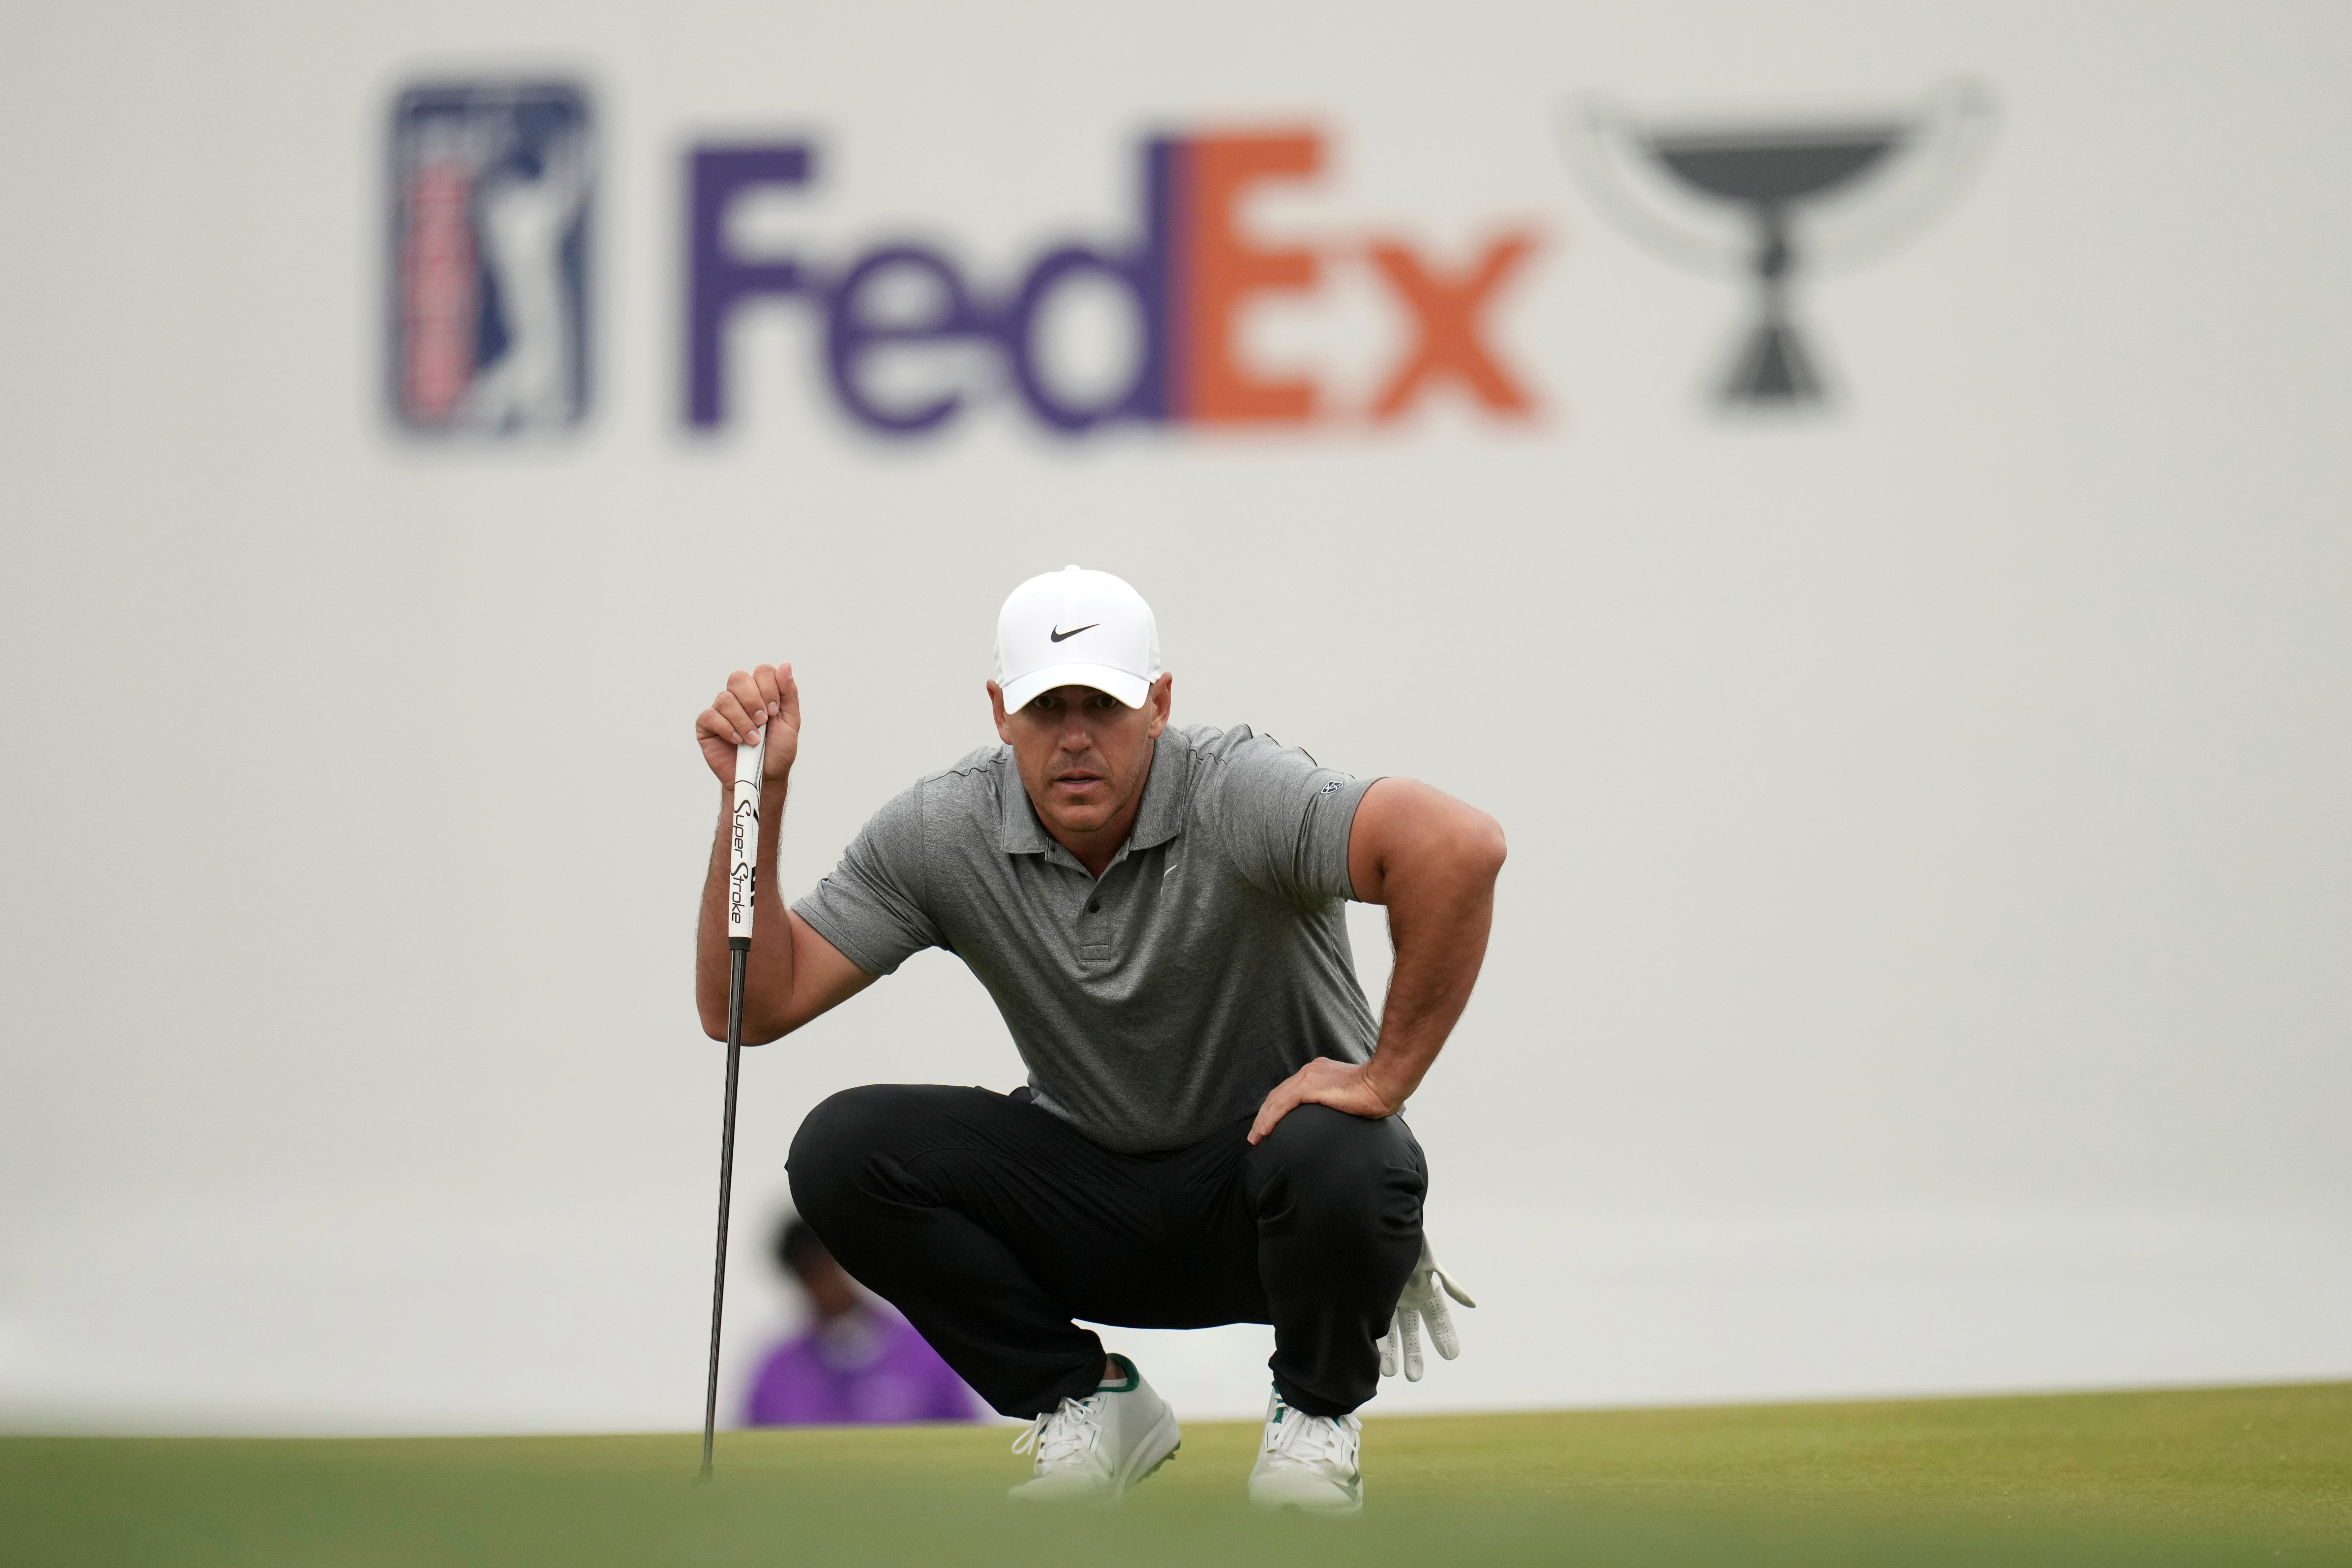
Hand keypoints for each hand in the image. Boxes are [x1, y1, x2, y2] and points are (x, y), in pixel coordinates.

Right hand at [696, 663, 799, 785]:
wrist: (764, 778)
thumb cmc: (777, 752)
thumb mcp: (790, 721)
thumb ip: (788, 692)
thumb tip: (785, 665)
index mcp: (761, 692)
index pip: (761, 671)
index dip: (769, 689)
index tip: (775, 712)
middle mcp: (739, 698)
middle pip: (738, 678)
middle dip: (754, 701)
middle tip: (763, 721)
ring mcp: (721, 710)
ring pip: (725, 698)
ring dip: (743, 721)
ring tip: (753, 740)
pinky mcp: (707, 725)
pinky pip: (711, 716)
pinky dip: (727, 729)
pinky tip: (737, 741)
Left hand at [1247, 1056, 1404, 1144]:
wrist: (1384, 1084)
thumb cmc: (1376, 1093)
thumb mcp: (1351, 1098)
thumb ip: (1339, 1104)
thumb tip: (1340, 1118)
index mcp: (1319, 1073)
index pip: (1290, 1091)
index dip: (1277, 1108)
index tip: (1270, 1125)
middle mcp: (1310, 1071)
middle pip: (1278, 1094)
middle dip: (1265, 1115)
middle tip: (1257, 1135)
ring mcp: (1308, 1077)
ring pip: (1276, 1100)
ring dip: (1263, 1120)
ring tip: (1256, 1138)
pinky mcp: (1309, 1086)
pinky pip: (1281, 1104)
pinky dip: (1270, 1119)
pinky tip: (1264, 1131)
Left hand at [1379, 1237, 1475, 1380]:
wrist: (1378, 1220)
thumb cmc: (1408, 1240)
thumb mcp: (1428, 1263)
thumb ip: (1448, 1284)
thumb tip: (1472, 1304)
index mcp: (1424, 1288)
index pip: (1438, 1317)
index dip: (1444, 1334)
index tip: (1451, 1355)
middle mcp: (1406, 1296)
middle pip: (1411, 1330)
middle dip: (1412, 1353)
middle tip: (1414, 1376)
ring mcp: (1386, 1296)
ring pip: (1389, 1329)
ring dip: (1389, 1350)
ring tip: (1389, 1372)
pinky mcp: (1370, 1294)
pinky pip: (1370, 1318)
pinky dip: (1372, 1336)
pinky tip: (1370, 1353)